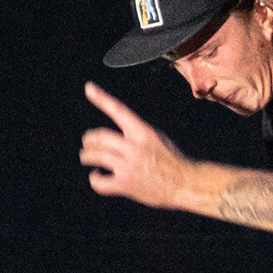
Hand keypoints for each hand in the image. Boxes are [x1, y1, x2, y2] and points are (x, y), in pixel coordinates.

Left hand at [80, 84, 199, 211]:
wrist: (186, 184)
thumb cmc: (173, 162)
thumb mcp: (158, 138)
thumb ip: (137, 134)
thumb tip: (114, 136)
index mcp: (143, 132)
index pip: (119, 110)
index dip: (102, 98)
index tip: (89, 87)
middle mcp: (134, 146)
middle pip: (99, 136)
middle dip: (89, 139)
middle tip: (87, 143)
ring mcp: (128, 166)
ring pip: (94, 156)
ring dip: (86, 156)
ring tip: (86, 158)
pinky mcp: (126, 184)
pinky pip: (99, 180)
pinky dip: (95, 178)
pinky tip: (98, 176)